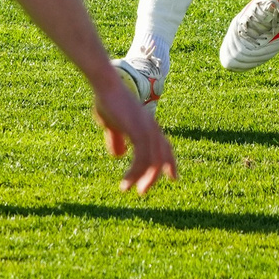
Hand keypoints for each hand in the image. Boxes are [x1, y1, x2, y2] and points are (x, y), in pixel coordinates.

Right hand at [90, 77, 178, 194]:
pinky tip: (126, 181)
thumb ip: (117, 138)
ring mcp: (148, 130)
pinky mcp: (139, 132)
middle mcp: (152, 128)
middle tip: (143, 191)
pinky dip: (135, 173)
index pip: (165, 146)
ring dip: (143, 178)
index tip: (173, 177)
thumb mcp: (111, 124)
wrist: (105, 86)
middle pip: (162, 157)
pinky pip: (142, 159)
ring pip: (153, 162)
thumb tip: (118, 155)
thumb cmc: (107, 101)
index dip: (170, 162)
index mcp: (148, 125)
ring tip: (132, 189)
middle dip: (154, 176)